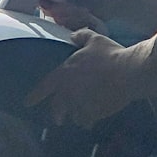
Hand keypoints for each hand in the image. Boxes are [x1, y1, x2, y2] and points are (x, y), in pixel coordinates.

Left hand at [23, 29, 140, 128]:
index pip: (45, 86)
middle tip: (58, 118)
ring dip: (75, 115)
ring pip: (73, 115)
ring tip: (80, 116)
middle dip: (56, 113)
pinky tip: (93, 118)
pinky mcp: (94, 113)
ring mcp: (81, 104)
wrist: (129, 72)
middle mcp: (69, 91)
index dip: (35, 95)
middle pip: (57, 107)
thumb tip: (72, 35)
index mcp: (65, 73)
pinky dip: (88, 120)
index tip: (27, 103)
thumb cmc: (110, 54)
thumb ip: (80, 36)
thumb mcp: (94, 39)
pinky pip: (87, 121)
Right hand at [35, 0, 123, 31]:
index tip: (46, 3)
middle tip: (73, 7)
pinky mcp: (70, 19)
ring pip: (55, 17)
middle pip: (44, 6)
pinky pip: (65, 25)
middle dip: (59, 8)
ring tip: (84, 10)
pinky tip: (86, 16)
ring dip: (69, 15)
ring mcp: (63, 7)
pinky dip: (75, 22)